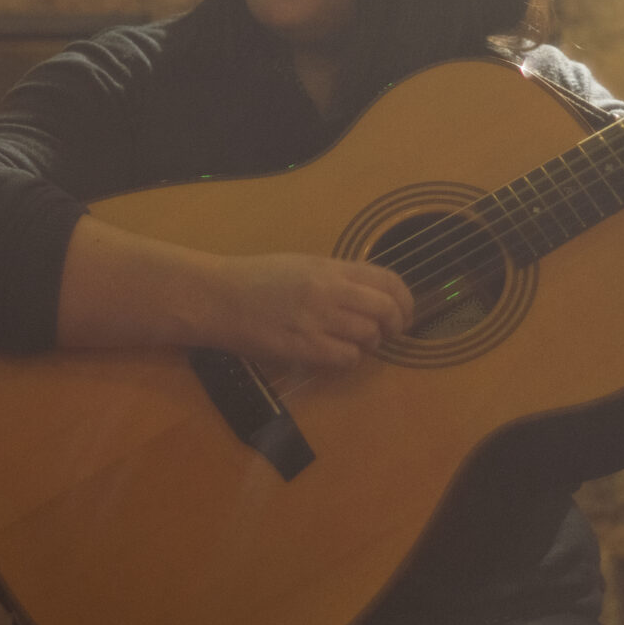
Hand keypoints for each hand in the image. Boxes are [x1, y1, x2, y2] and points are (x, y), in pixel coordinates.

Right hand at [211, 252, 412, 372]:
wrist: (218, 297)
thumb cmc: (256, 279)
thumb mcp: (302, 265)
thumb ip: (336, 277)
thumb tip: (369, 295)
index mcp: (330, 267)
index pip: (387, 280)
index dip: (405, 299)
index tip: (404, 312)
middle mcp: (330, 291)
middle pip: (386, 310)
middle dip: (396, 325)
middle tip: (389, 334)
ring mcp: (318, 319)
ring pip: (369, 336)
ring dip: (369, 344)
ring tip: (355, 343)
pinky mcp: (304, 347)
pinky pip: (346, 358)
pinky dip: (348, 359)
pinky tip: (335, 355)